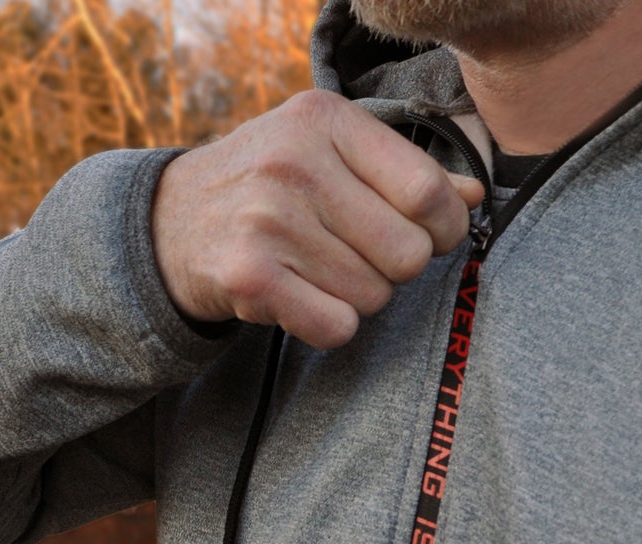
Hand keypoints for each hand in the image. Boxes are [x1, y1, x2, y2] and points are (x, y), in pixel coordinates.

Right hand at [152, 90, 484, 349]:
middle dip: (396, 269)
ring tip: (318, 272)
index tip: (430, 236)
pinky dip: (328, 325)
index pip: (428, 192)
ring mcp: (267, 218)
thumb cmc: (267, 185)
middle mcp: (295, 162)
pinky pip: (336, 326)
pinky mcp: (247, 275)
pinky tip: (300, 298)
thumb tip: (474, 197)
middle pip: (408, 253)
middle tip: (359, 258)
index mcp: (325, 120)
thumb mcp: (328, 154)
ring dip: (357, 298)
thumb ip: (404, 172)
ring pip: (373, 296)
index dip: (446, 227)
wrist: (168, 223)